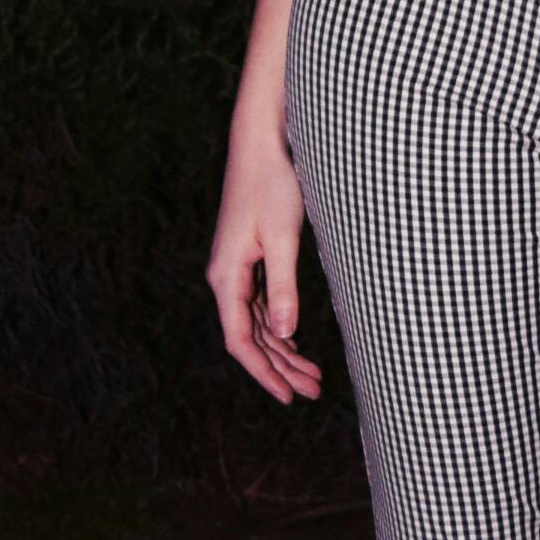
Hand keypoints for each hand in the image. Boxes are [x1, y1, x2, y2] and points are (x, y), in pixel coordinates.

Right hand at [208, 119, 323, 402]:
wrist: (263, 141)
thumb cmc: (273, 184)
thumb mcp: (283, 238)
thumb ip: (283, 288)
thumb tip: (284, 335)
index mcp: (227, 276)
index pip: (240, 341)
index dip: (264, 374)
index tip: (288, 398)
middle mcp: (225, 276)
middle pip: (250, 337)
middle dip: (280, 368)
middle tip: (313, 391)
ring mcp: (236, 267)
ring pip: (257, 323)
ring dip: (283, 350)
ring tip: (314, 375)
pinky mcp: (249, 256)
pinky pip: (260, 304)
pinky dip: (279, 326)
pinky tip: (296, 340)